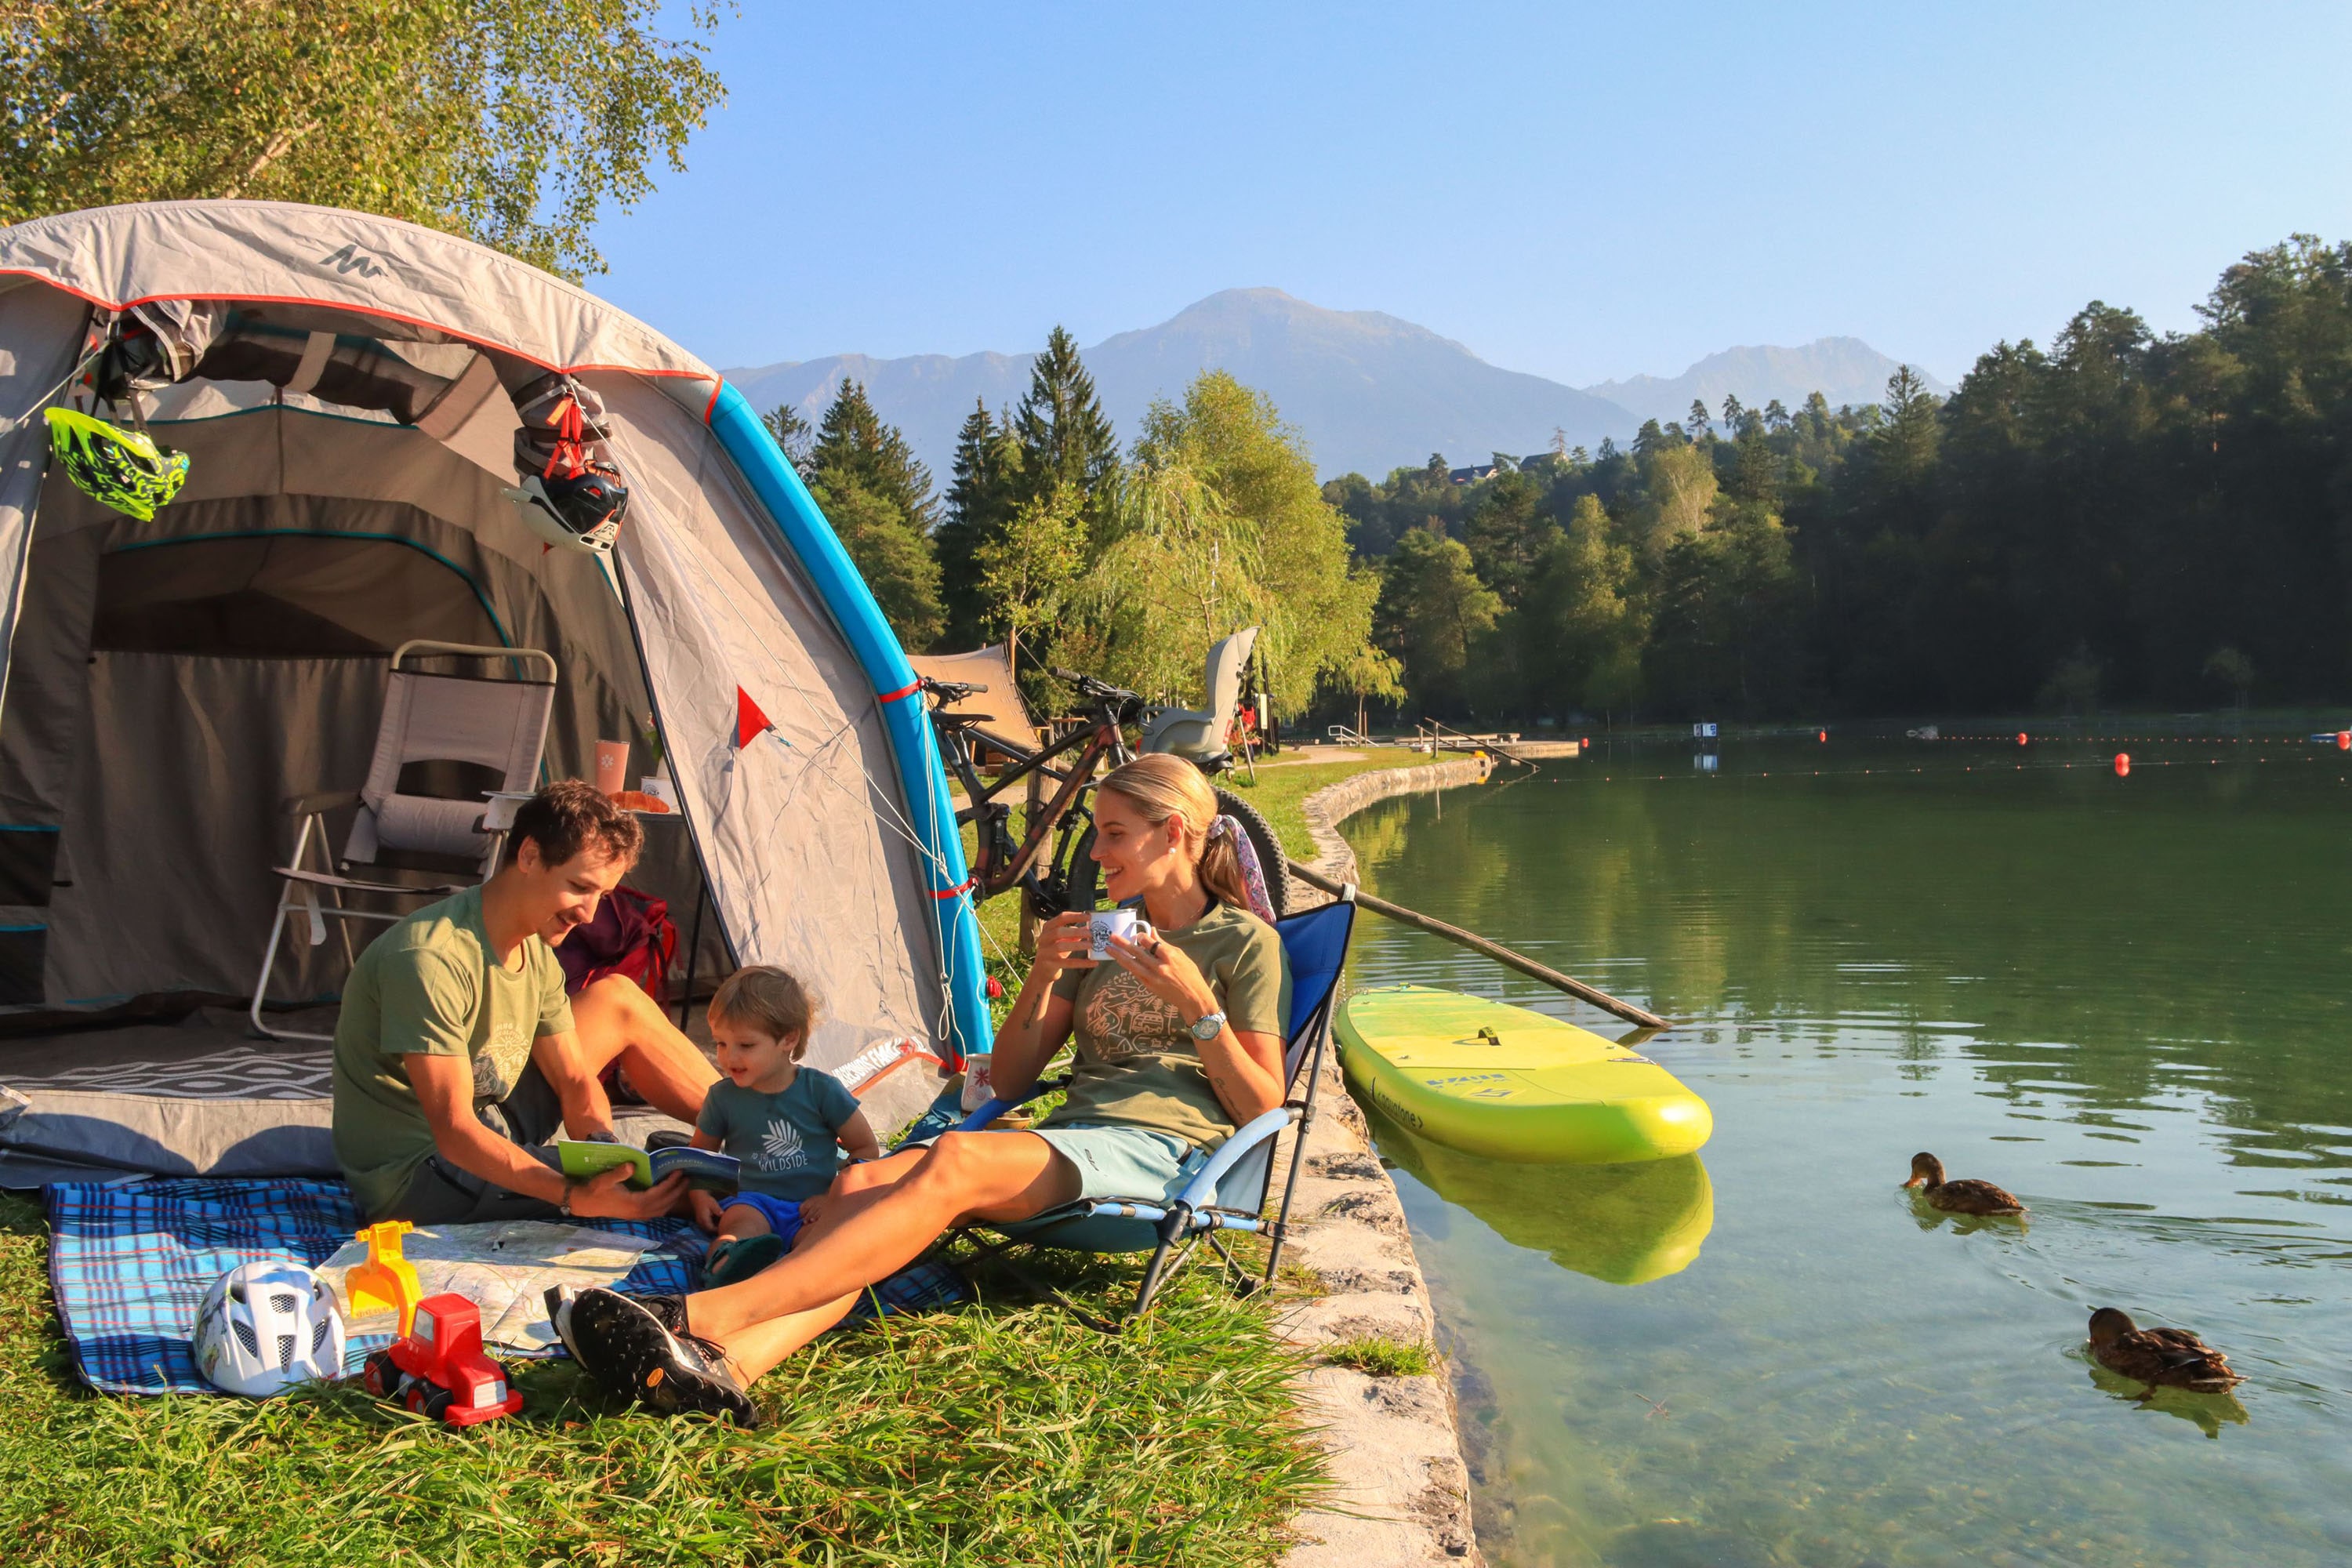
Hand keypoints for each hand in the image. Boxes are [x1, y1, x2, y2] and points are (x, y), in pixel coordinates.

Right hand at [566, 1167, 688, 1221]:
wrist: (584, 1203)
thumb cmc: (594, 1190)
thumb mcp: (604, 1179)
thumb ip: (619, 1173)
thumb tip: (633, 1165)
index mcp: (633, 1203)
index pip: (658, 1193)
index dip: (670, 1183)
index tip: (679, 1172)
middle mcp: (638, 1212)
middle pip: (664, 1203)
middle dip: (677, 1191)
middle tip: (688, 1178)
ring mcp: (637, 1215)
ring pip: (662, 1209)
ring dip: (673, 1198)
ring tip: (682, 1186)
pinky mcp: (635, 1215)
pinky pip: (656, 1212)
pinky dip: (665, 1204)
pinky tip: (669, 1196)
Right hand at [689, 1187, 723, 1232]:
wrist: (698, 1197)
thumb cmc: (706, 1200)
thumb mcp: (713, 1204)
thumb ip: (717, 1210)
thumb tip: (722, 1214)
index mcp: (704, 1219)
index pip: (711, 1229)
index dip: (718, 1230)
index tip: (724, 1227)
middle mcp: (700, 1223)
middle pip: (709, 1231)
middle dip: (716, 1230)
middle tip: (723, 1227)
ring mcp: (699, 1222)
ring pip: (707, 1230)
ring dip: (713, 1228)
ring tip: (720, 1224)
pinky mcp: (700, 1221)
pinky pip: (706, 1227)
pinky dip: (711, 1226)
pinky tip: (716, 1222)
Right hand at [1033, 911, 1097, 975]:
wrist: (1043, 970)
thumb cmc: (1055, 951)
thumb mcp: (1063, 939)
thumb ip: (1074, 932)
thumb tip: (1091, 927)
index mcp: (1048, 928)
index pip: (1061, 918)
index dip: (1076, 916)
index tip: (1089, 917)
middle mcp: (1044, 938)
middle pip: (1058, 932)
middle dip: (1076, 932)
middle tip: (1091, 934)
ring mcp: (1045, 952)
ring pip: (1060, 946)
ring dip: (1077, 945)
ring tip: (1091, 945)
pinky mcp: (1050, 964)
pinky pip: (1068, 963)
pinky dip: (1082, 963)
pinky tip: (1094, 963)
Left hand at [1105, 928, 1216, 1019]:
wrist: (1193, 998)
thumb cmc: (1190, 975)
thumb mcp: (1181, 956)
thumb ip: (1164, 945)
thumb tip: (1152, 932)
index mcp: (1170, 956)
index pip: (1151, 943)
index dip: (1141, 937)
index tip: (1136, 934)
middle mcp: (1160, 967)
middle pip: (1137, 952)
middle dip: (1123, 943)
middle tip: (1111, 936)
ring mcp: (1153, 977)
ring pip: (1132, 964)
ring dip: (1119, 956)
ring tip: (1109, 949)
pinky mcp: (1149, 986)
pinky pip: (1136, 973)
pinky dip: (1129, 966)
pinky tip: (1121, 960)